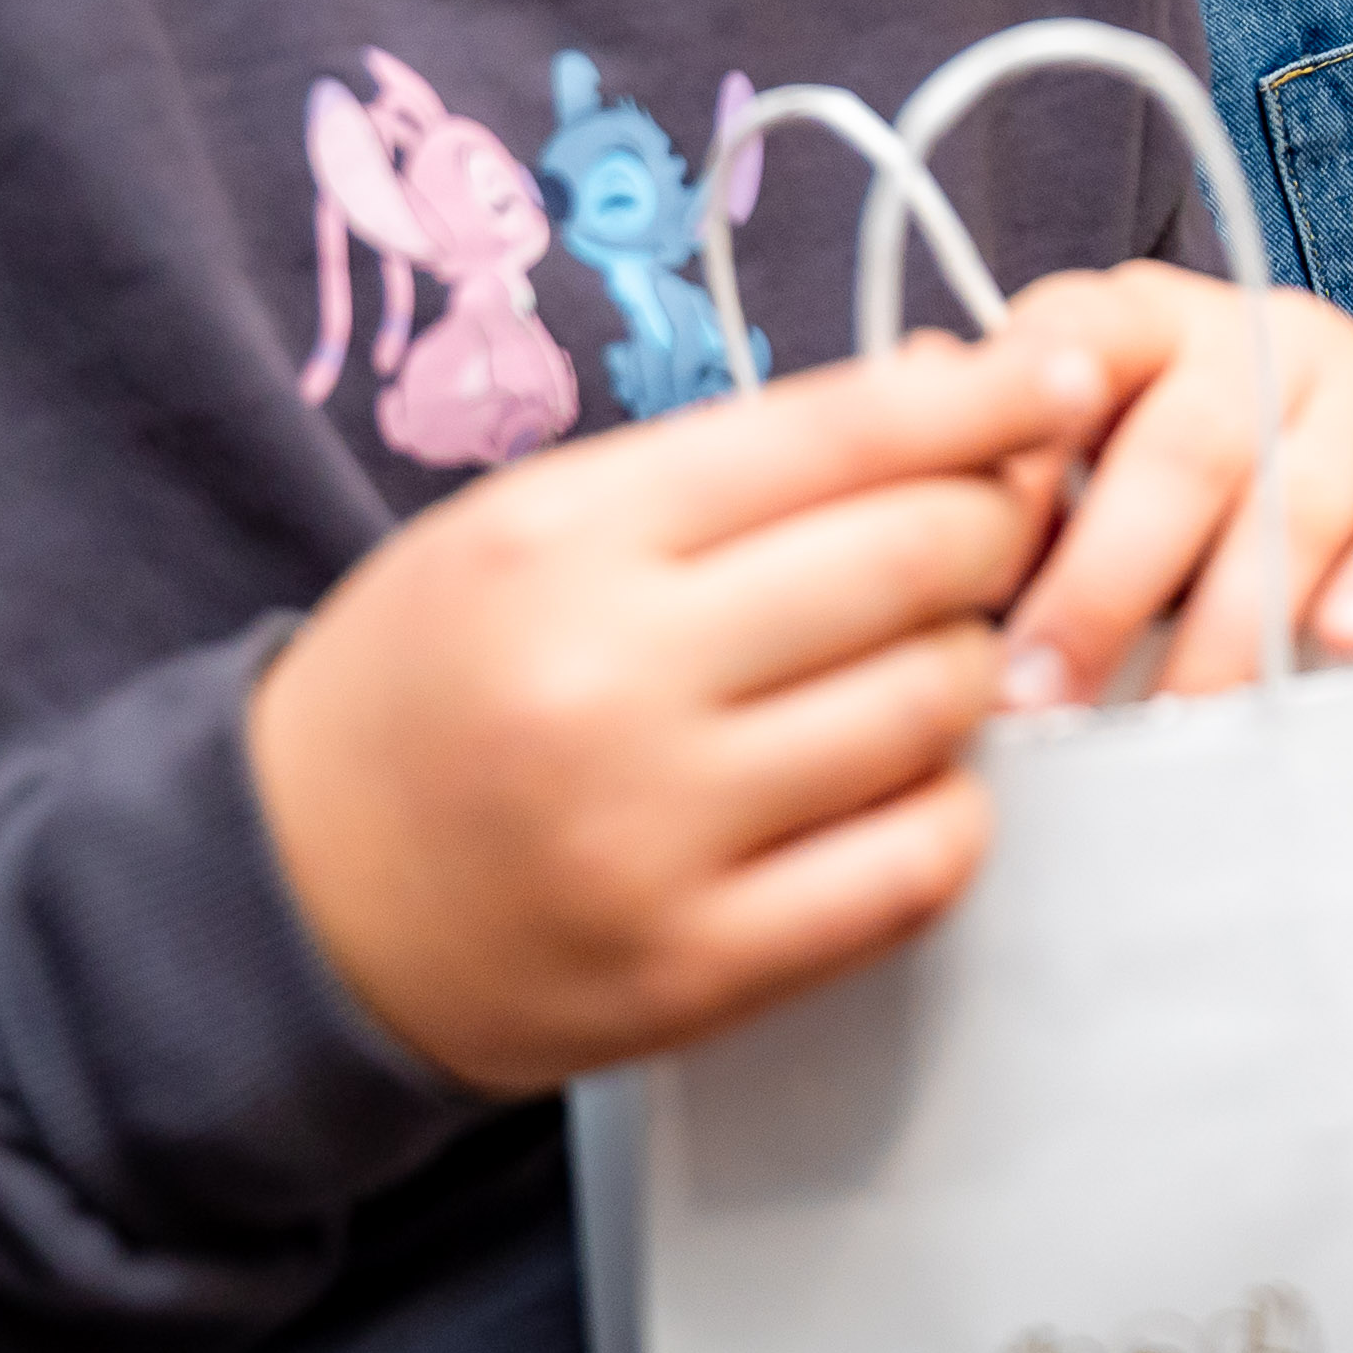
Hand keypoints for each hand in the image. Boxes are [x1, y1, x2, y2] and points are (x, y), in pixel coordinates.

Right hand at [250, 330, 1110, 1094]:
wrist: (281, 904)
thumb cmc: (433, 683)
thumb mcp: (535, 524)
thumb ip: (734, 465)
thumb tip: (951, 387)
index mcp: (563, 540)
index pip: (841, 435)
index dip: (989, 400)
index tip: (1071, 377)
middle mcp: (609, 683)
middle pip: (914, 565)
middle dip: (996, 530)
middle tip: (1003, 529)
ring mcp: (654, 840)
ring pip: (933, 711)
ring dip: (971, 669)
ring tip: (929, 657)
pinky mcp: (693, 974)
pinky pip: (913, 869)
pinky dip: (949, 811)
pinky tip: (908, 781)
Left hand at [991, 263, 1352, 707]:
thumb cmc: (1204, 513)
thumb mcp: (1092, 477)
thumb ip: (1001, 461)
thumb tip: (909, 390)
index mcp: (1147, 321)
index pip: (1071, 344)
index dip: (1016, 440)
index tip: (964, 544)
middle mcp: (1266, 333)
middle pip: (1180, 448)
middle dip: (1102, 584)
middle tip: (1042, 696)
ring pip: (1296, 502)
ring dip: (1228, 628)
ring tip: (1175, 720)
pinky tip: (1345, 645)